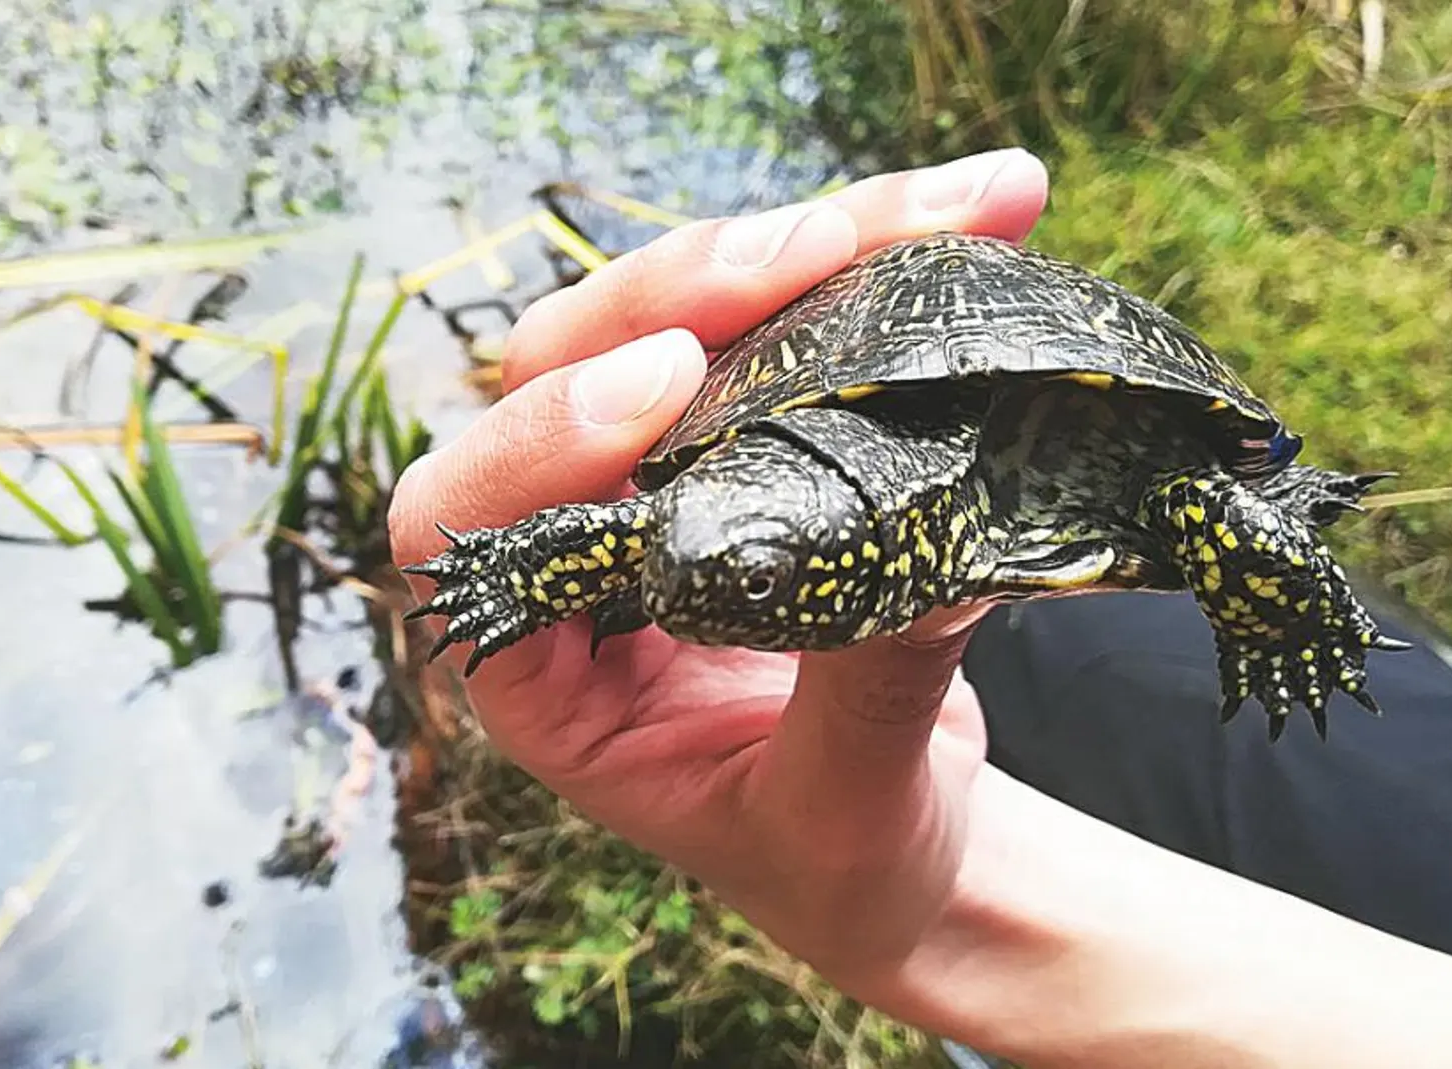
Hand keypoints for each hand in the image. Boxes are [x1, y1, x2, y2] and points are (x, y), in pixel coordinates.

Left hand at [389, 148, 1049, 985]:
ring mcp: (671, 479)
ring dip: (808, 249)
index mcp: (541, 664)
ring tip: (944, 207)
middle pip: (566, 371)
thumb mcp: (838, 814)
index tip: (668, 384)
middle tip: (809, 251)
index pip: (475, 521)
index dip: (543, 438)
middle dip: (679, 294)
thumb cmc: (834, 861)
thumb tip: (929, 574)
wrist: (907, 844)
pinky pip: (792, 324)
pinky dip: (878, 263)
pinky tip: (976, 212)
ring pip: (685, 315)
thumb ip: (860, 699)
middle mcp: (583, 549)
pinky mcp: (763, 436)